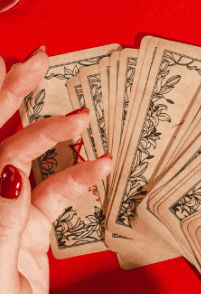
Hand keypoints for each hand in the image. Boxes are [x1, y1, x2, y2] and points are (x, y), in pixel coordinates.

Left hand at [0, 48, 112, 293]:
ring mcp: (2, 214)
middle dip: (15, 94)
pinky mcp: (23, 233)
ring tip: (80, 114)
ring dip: (53, 136)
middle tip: (40, 60)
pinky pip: (52, 196)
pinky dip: (77, 180)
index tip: (46, 88)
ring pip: (24, 159)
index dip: (15, 110)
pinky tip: (99, 167)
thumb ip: (1, 222)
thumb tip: (10, 169)